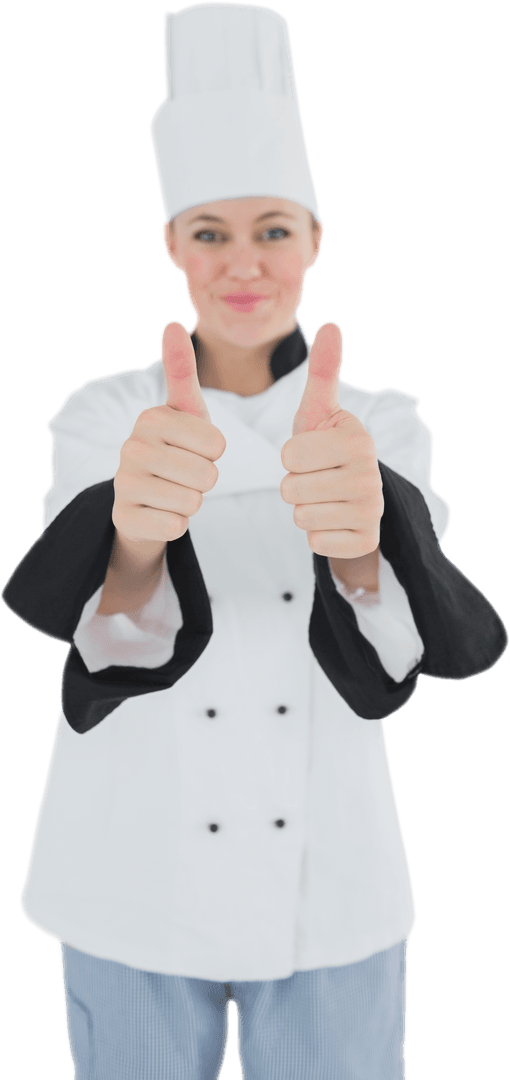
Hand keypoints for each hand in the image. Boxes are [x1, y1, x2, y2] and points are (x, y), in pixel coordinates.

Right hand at [112, 321, 225, 542]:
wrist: (142, 503)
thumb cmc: (174, 450)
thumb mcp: (184, 412)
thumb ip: (181, 370)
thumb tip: (171, 322)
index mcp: (151, 418)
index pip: (217, 443)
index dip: (215, 453)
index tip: (193, 450)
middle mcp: (132, 447)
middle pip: (207, 474)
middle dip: (204, 481)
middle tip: (184, 475)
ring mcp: (124, 484)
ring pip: (193, 502)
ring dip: (191, 502)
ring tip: (172, 492)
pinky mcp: (125, 518)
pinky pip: (176, 526)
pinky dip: (176, 524)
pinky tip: (160, 513)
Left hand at [280, 322, 383, 559]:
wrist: (351, 500)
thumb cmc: (325, 449)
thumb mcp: (320, 412)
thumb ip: (323, 372)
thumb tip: (332, 323)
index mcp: (357, 439)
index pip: (289, 455)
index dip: (290, 457)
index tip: (311, 454)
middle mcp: (370, 475)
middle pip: (291, 488)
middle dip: (293, 486)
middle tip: (315, 479)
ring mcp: (371, 511)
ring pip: (301, 516)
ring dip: (303, 510)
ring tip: (322, 498)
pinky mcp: (365, 541)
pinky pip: (315, 542)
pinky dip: (317, 535)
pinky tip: (332, 521)